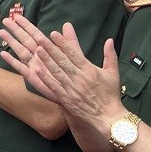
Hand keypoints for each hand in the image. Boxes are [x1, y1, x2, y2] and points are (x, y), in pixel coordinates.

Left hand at [0, 17, 123, 132]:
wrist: (109, 117)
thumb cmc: (110, 95)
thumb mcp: (113, 73)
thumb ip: (110, 55)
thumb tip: (109, 39)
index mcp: (90, 70)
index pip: (74, 53)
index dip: (63, 43)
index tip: (54, 34)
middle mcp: (80, 78)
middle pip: (63, 60)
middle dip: (51, 48)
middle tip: (40, 37)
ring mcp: (72, 89)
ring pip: (57, 72)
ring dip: (47, 60)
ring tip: (37, 50)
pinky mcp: (67, 99)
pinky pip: (55, 87)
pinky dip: (46, 79)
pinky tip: (37, 71)